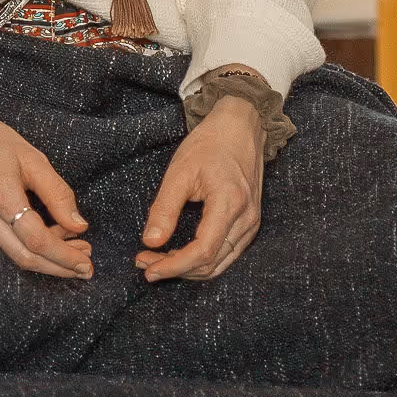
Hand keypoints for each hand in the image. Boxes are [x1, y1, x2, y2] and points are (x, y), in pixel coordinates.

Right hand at [0, 72, 92, 278]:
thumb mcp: (32, 158)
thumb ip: (57, 193)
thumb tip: (79, 226)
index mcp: (0, 195)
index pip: (36, 240)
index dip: (64, 255)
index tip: (87, 262)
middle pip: (24, 257)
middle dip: (58, 267)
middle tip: (85, 267)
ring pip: (13, 255)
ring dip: (45, 261)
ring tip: (73, 254)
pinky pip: (3, 245)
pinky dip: (28, 249)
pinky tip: (47, 242)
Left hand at [137, 93, 264, 282]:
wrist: (241, 127)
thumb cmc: (210, 144)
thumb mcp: (180, 171)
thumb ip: (164, 208)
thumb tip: (150, 242)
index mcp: (229, 203)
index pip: (202, 251)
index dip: (173, 266)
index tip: (147, 268)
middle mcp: (246, 219)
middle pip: (211, 264)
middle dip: (176, 269)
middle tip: (144, 262)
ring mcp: (252, 223)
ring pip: (220, 264)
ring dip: (188, 269)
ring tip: (157, 260)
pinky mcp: (250, 223)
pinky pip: (227, 254)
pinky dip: (203, 260)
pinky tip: (180, 253)